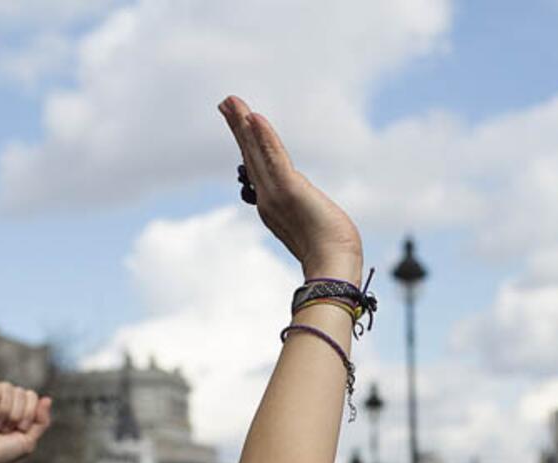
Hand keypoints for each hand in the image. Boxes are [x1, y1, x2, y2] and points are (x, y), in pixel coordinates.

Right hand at [0, 377, 51, 462]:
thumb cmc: (0, 453)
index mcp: (17, 410)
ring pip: (7, 387)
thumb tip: (47, 398)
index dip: (30, 412)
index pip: (31, 396)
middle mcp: (4, 401)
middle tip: (4, 430)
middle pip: (21, 391)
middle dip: (17, 413)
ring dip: (5, 409)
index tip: (20, 429)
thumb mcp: (28, 440)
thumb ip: (41, 421)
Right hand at [220, 95, 363, 282]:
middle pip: (250, 155)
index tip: (241, 124)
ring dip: (243, 124)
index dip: (247, 145)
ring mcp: (275, 194)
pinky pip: (274, 157)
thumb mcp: (314, 228)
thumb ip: (306, 218)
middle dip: (237, 128)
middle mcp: (267, 198)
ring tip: (231, 101)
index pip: (256, 168)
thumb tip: (315, 223)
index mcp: (271, 206)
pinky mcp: (288, 189)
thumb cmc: (330, 253)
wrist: (332, 265)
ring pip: (256, 152)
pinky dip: (263, 137)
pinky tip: (254, 117)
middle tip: (225, 103)